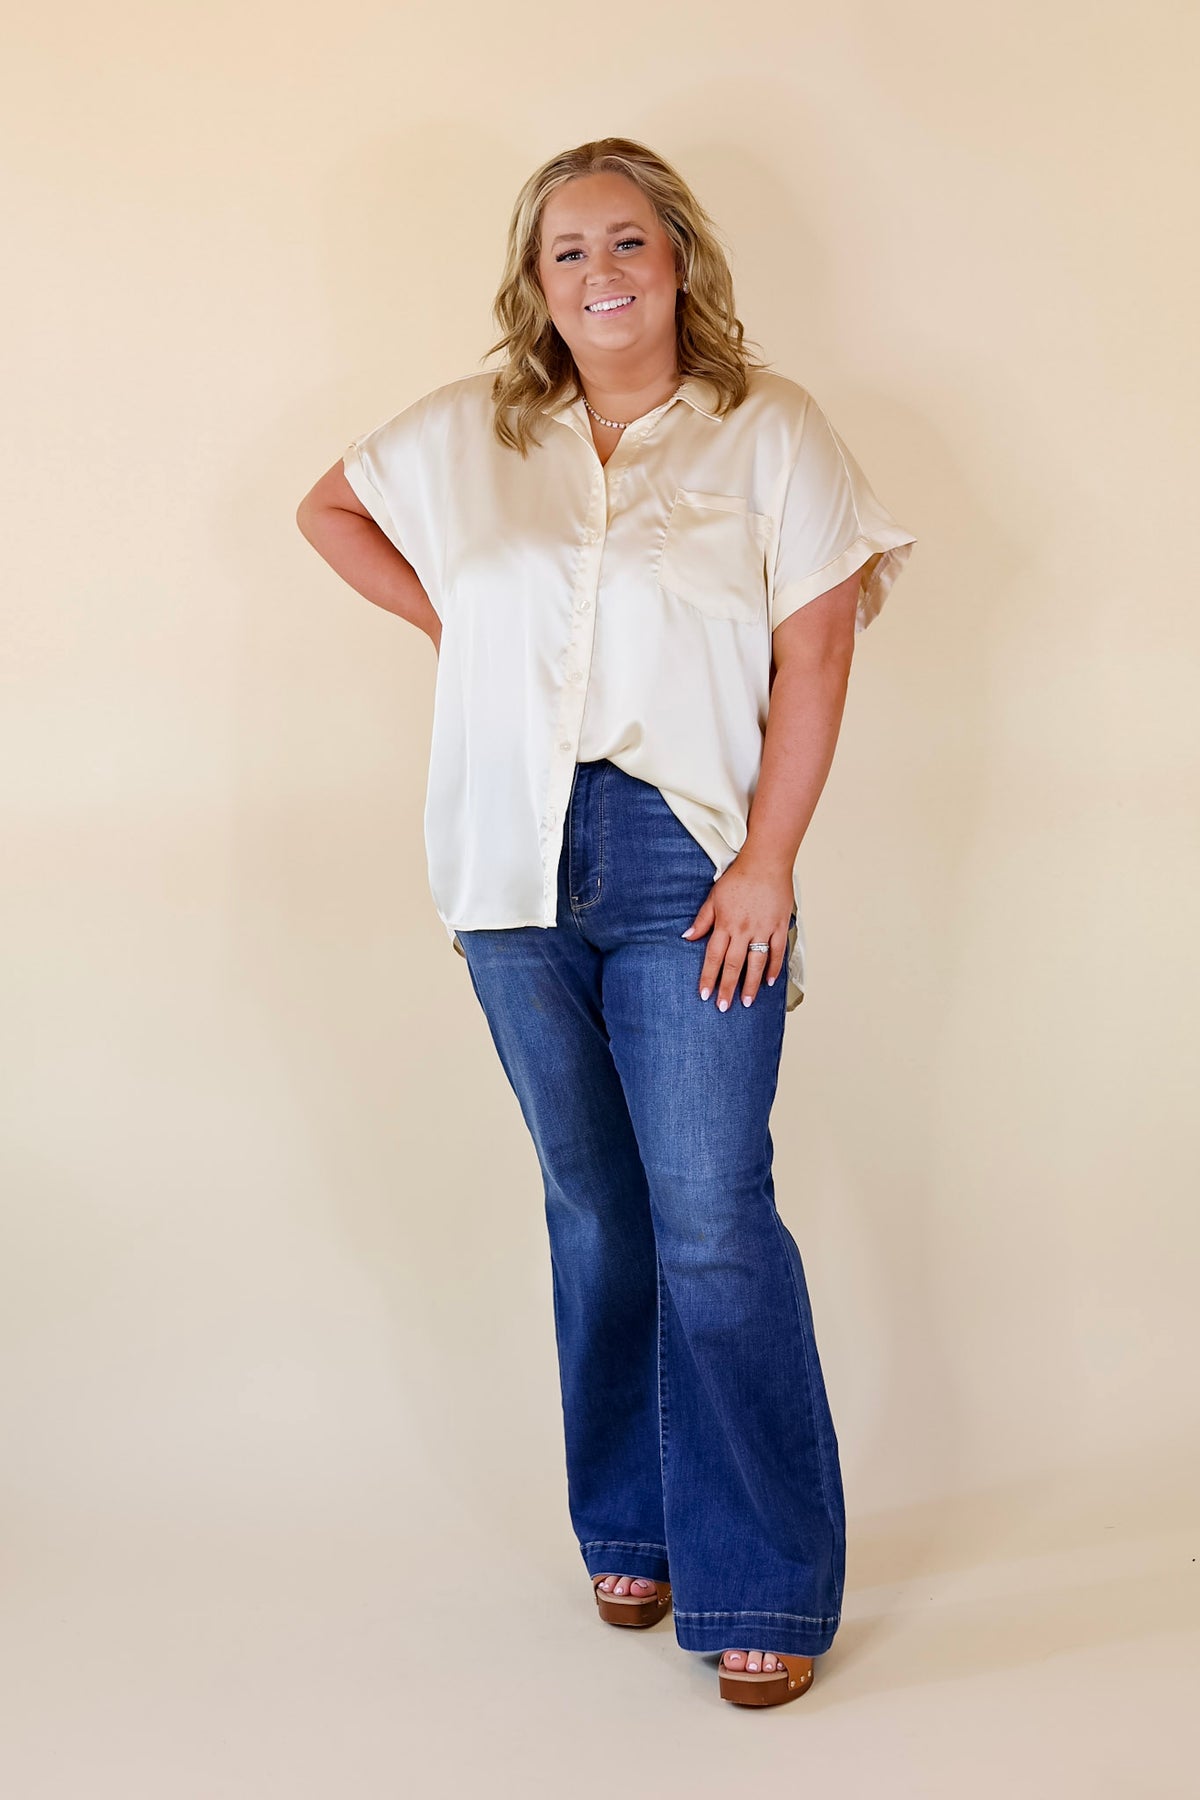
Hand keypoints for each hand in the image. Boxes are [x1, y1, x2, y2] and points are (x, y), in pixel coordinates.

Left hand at [682, 851, 794, 1010]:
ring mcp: (763, 928)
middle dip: (727, 988)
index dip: (708, 977)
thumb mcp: (714, 897)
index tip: (705, 994)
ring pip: (756, 962)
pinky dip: (774, 967)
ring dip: (751, 984)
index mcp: (725, 923)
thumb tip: (688, 937)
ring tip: (747, 1002)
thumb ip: (702, 919)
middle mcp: (743, 929)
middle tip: (723, 1007)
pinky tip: (769, 981)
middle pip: (733, 964)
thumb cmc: (739, 877)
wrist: (766, 861)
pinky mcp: (780, 925)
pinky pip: (777, 951)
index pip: (713, 956)